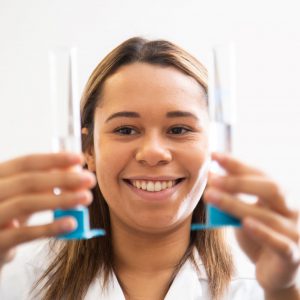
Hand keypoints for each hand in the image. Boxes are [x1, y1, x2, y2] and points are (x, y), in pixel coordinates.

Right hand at [0, 152, 95, 267]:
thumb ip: (45, 184)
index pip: (26, 162)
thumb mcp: (24, 197)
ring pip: (27, 203)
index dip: (54, 159)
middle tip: (90, 179)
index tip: (80, 158)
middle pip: (29, 181)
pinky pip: (24, 234)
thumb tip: (76, 169)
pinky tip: (72, 224)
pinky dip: (50, 227)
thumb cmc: (9, 218)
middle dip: (63, 178)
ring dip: (61, 199)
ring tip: (86, 197)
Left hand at [204, 152, 299, 294]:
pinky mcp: (293, 255)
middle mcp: (291, 210)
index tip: (214, 155)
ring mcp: (295, 232)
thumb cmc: (258, 237)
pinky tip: (245, 223)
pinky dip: (262, 232)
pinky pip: (280, 243)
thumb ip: (232, 199)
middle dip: (238, 181)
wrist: (275, 273)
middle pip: (271, 188)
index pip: (260, 174)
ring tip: (211, 196)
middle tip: (211, 179)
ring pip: (267, 215)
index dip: (236, 164)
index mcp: (280, 197)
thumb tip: (211, 178)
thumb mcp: (242, 215)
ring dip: (236, 203)